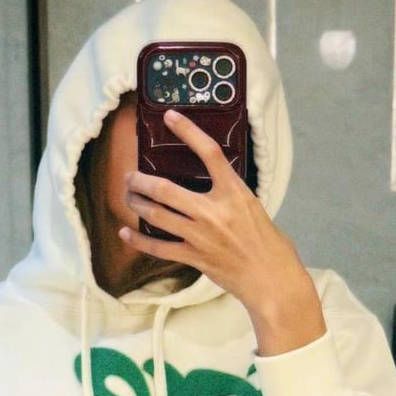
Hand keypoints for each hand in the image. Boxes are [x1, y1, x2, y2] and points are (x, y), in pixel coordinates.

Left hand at [121, 109, 325, 355]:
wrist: (270, 278)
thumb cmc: (267, 243)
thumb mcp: (253, 206)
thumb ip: (230, 193)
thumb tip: (211, 183)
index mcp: (234, 192)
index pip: (209, 153)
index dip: (188, 131)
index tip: (170, 117)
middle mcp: (214, 211)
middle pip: (165, 189)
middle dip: (141, 180)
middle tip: (130, 176)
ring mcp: (201, 236)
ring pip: (157, 215)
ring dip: (137, 203)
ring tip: (128, 195)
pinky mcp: (194, 257)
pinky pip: (159, 248)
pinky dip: (139, 240)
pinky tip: (125, 232)